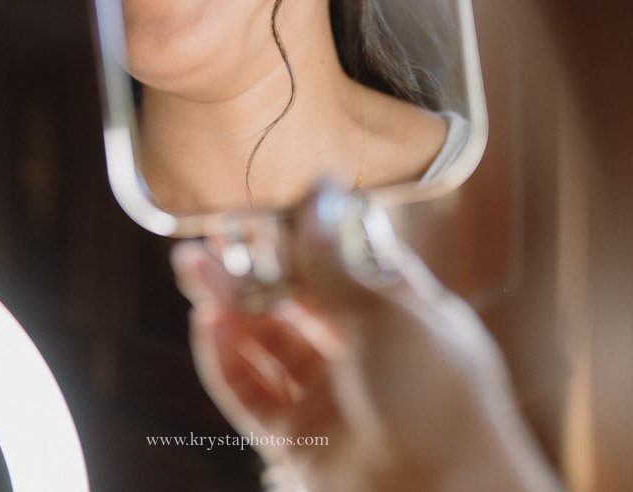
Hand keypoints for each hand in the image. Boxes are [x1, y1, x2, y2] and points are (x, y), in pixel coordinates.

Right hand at [171, 181, 562, 491]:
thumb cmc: (441, 400)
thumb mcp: (389, 314)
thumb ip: (337, 260)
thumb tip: (319, 192)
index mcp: (399, 314)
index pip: (340, 263)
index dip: (299, 236)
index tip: (263, 204)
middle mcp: (362, 354)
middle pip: (294, 301)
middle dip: (251, 267)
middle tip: (211, 234)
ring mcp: (328, 398)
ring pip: (266, 342)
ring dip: (227, 305)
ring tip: (192, 267)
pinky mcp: (298, 441)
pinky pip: (250, 393)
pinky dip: (225, 358)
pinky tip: (205, 322)